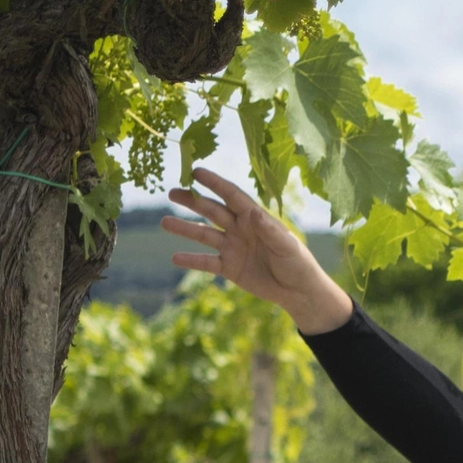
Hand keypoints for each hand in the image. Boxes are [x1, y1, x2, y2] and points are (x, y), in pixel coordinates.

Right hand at [162, 169, 350, 332]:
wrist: (297, 291)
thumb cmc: (297, 263)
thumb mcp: (285, 245)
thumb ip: (268, 229)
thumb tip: (251, 211)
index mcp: (255, 217)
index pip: (231, 195)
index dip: (214, 183)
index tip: (196, 171)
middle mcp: (240, 228)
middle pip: (212, 211)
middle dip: (193, 201)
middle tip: (172, 191)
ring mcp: (233, 247)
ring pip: (204, 234)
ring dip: (185, 228)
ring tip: (164, 222)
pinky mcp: (229, 268)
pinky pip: (206, 262)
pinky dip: (191, 260)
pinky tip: (174, 257)